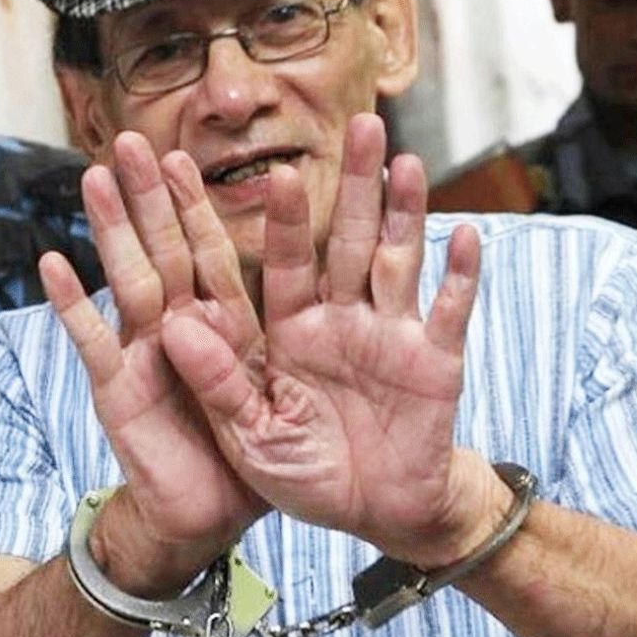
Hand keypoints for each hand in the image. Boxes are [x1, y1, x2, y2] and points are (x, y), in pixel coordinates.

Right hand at [40, 132, 266, 592]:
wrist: (208, 516)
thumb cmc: (245, 453)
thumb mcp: (271, 397)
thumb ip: (259, 351)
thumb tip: (257, 295)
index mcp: (224, 326)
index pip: (209, 253)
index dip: (196, 206)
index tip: (183, 156)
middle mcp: (180, 328)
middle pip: (163, 250)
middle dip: (148, 197)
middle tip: (131, 140)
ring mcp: (143, 354)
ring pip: (127, 279)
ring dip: (111, 230)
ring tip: (93, 177)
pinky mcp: (115, 389)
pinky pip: (92, 342)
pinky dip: (73, 307)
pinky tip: (51, 264)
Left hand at [161, 113, 499, 568]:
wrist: (380, 512)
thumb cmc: (308, 473)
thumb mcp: (251, 438)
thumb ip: (217, 384)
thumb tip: (172, 327)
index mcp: (290, 330)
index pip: (279, 262)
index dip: (275, 219)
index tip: (272, 173)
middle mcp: (341, 317)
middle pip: (345, 239)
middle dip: (351, 185)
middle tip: (359, 124)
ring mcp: (391, 332)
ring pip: (396, 259)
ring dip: (403, 212)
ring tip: (404, 162)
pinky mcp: (436, 359)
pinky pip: (449, 311)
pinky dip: (458, 277)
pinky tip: (464, 235)